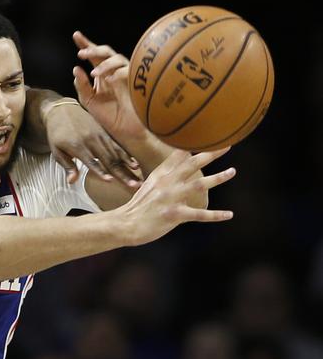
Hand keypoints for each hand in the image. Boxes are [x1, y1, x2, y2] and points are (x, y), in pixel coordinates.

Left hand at [44, 101, 140, 186]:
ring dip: (127, 167)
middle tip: (134, 185)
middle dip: (122, 174)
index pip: (91, 161)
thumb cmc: (57, 133)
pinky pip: (117, 145)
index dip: (101, 171)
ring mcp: (100, 135)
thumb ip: (67, 166)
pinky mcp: (104, 132)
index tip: (110, 180)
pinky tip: (134, 164)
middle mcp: (91, 140)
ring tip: (138, 179)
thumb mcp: (56, 150)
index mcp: (77, 145)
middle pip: (109, 160)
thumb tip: (72, 181)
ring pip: (116, 153)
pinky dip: (126, 155)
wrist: (61, 110)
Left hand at [73, 31, 148, 142]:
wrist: (126, 131)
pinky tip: (109, 80)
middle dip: (93, 49)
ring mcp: (125, 75)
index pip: (94, 56)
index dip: (86, 44)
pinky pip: (127, 69)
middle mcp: (114, 72)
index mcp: (102, 75)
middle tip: (82, 53)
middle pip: (106, 52)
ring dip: (104, 63)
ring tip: (94, 73)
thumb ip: (82, 86)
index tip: (76, 35)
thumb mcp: (90, 101)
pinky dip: (117, 72)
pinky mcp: (136, 81)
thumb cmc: (109, 117)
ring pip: (117, 57)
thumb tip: (76, 68)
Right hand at [115, 147, 235, 245]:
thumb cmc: (138, 206)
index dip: (194, 143)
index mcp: (161, 174)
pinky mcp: (174, 215)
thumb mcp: (149, 185)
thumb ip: (164, 175)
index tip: (209, 134)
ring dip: (218, 177)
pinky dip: (216, 215)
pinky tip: (229, 214)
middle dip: (211, 153)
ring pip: (200, 184)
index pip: (179, 154)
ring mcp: (171, 198)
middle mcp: (167, 183)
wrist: (126, 224)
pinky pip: (200, 214)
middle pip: (192, 164)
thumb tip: (177, 167)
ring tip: (232, 171)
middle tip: (226, 144)